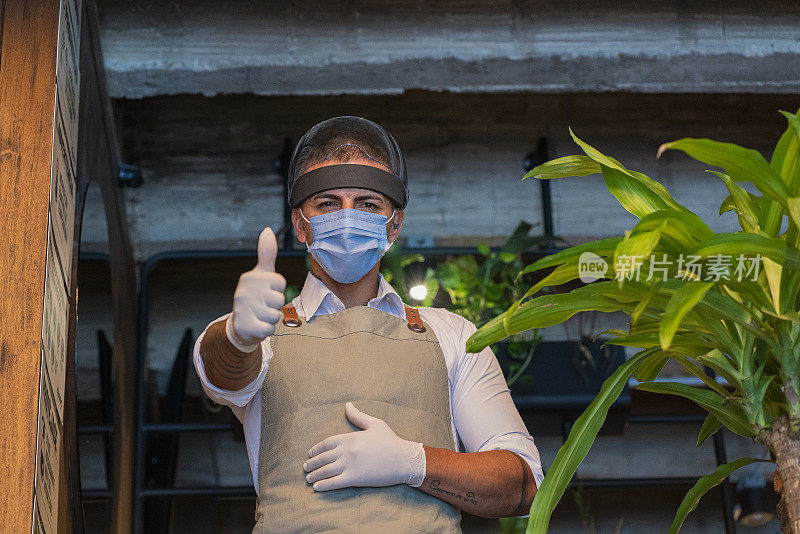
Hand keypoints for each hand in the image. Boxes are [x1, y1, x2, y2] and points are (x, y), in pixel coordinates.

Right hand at [226, 227, 286, 351]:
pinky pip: (270, 328)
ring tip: (260, 316)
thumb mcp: (262, 274)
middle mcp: (244, 292)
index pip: (281, 283)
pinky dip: (267, 329)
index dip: (277, 290)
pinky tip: (257, 326)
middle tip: (262, 306)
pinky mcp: (246, 327)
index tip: (265, 292)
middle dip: (275, 306)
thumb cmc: (255, 297)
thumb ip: (266, 254)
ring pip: (275, 314)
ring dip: (271, 318)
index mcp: (250, 278)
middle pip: (279, 299)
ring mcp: (244, 310)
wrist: (240, 326)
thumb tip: (267, 230)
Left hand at [303, 402, 425, 490]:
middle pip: (324, 457)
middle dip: (313, 463)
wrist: (404, 459)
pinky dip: (323, 485)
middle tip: (305, 467)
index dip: (317, 449)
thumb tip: (347, 404)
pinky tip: (316, 487)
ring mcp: (349, 465)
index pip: (327, 443)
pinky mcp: (354, 478)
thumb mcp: (375, 424)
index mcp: (350, 437)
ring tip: (308, 478)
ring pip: (326, 471)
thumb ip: (358, 416)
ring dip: (315, 475)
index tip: (310, 453)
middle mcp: (347, 451)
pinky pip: (334, 483)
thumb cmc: (391, 441)